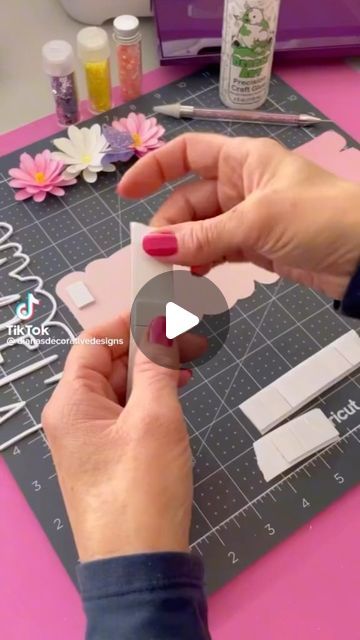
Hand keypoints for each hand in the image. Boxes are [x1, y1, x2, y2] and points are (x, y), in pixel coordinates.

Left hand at [42, 315, 204, 561]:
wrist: (141, 565)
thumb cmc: (141, 491)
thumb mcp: (155, 418)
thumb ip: (157, 366)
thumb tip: (160, 325)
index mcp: (71, 403)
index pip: (92, 343)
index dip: (126, 322)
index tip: (160, 310)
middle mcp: (73, 418)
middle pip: (107, 364)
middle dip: (145, 347)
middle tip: (185, 335)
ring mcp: (90, 439)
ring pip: (121, 389)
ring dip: (152, 372)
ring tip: (189, 362)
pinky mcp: (109, 457)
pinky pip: (128, 413)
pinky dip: (151, 398)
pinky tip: (177, 391)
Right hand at [118, 133, 359, 298]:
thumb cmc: (318, 218)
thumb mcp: (257, 222)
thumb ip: (203, 236)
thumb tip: (151, 247)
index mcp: (243, 159)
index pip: (188, 154)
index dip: (154, 169)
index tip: (127, 195)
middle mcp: (241, 184)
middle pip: (189, 200)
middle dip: (169, 227)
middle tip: (153, 257)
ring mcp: (247, 217)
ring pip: (201, 230)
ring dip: (183, 250)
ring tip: (167, 275)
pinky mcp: (256, 246)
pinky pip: (217, 251)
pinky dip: (202, 263)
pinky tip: (191, 279)